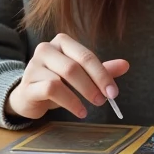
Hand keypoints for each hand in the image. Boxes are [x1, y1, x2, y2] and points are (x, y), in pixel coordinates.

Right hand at [5, 33, 129, 120]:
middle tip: (103, 100)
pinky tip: (79, 111)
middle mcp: (46, 49)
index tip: (113, 92)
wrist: (29, 96)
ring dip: (80, 94)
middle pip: (74, 66)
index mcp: (62, 42)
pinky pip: (50, 89)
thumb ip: (101, 70)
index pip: (86, 56)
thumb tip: (126, 65)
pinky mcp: (27, 84)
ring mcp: (34, 65)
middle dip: (93, 84)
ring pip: (62, 78)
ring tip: (89, 108)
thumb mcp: (81, 75)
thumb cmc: (57, 82)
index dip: (102, 74)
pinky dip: (68, 102)